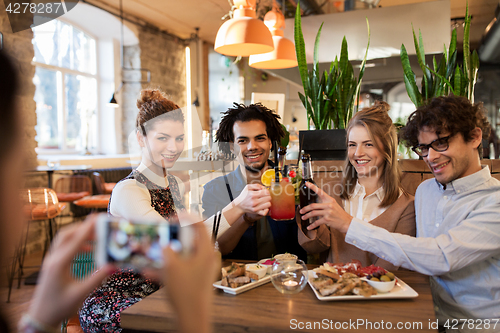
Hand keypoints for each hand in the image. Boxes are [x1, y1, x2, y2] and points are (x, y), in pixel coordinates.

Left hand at [28, 215, 113, 326]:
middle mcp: (53, 259)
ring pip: (64, 239)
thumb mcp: (81, 293)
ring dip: (79, 234)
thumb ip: (97, 278)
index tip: (98, 218)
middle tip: (99, 224)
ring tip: (96, 235)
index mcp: (59, 264)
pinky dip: (76, 243)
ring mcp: (51, 261)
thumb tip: (113, 265)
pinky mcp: (52, 265)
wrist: (41, 317)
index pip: (75, 241)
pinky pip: (63, 247)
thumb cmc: (59, 307)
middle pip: (66, 234)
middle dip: (82, 227)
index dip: (87, 228)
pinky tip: (89, 249)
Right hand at [162, 216, 217, 332]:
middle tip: (162, 236)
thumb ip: (166, 250)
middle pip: (190, 240)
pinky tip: (149, 272)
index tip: (173, 217)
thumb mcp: (171, 267)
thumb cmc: (186, 293)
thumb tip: (164, 243)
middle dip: (173, 238)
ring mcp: (203, 269)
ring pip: (183, 255)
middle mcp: (207, 258)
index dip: (185, 217)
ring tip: (151, 254)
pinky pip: (181, 269)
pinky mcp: (196, 279)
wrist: (192, 318)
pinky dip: (168, 269)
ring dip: (167, 255)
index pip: (200, 224)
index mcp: (206, 251)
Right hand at [232, 184, 270, 216]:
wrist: (239, 205)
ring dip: (268, 202)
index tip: (265, 191)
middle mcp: (254, 202)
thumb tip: (263, 187)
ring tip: (264, 201)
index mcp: (252, 194)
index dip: (267, 191)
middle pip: (268, 198)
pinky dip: (266, 209)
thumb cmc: (244, 196)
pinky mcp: (256, 212)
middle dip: (267, 196)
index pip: (266, 192)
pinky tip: (264, 207)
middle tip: (264, 196)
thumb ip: (256, 185)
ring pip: (268, 204)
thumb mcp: (248, 187)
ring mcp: (255, 208)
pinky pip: (265, 212)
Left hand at [299, 182, 352, 233]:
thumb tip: (316, 205)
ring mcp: (328, 212)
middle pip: (313, 205)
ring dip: (307, 216)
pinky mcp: (327, 219)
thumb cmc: (340, 214)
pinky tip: (309, 226)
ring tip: (303, 217)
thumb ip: (326, 204)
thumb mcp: (334, 206)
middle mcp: (329, 205)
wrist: (347, 222)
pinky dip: (312, 225)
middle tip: (301, 210)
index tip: (307, 183)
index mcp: (330, 200)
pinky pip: (316, 222)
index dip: (313, 187)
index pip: (320, 192)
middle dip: (305, 208)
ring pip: (313, 213)